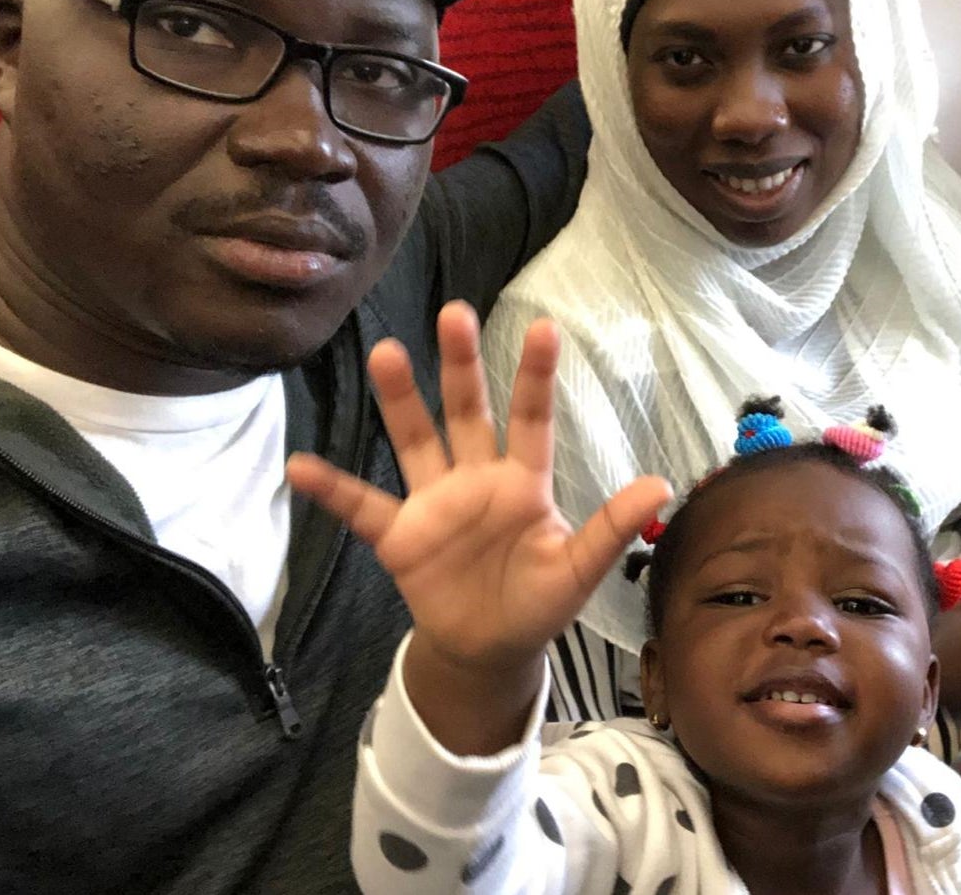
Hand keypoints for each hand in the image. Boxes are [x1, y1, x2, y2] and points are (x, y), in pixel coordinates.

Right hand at [287, 303, 670, 674]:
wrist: (491, 649)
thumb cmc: (538, 601)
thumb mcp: (578, 569)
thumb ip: (611, 527)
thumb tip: (661, 486)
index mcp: (523, 482)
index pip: (532, 419)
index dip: (536, 376)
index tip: (545, 326)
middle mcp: (476, 479)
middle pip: (466, 411)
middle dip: (461, 364)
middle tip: (456, 311)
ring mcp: (433, 503)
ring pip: (415, 439)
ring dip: (400, 400)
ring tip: (387, 352)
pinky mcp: (398, 536)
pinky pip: (361, 507)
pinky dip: (331, 490)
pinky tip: (299, 465)